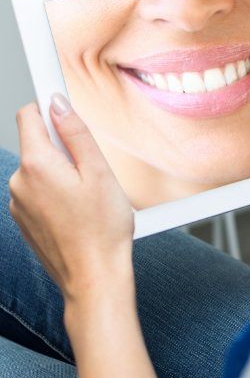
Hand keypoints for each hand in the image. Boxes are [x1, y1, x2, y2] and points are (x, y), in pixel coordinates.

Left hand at [10, 95, 134, 302]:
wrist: (94, 277)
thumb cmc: (102, 228)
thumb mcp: (99, 171)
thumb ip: (76, 133)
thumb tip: (58, 104)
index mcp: (37, 165)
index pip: (29, 116)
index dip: (48, 105)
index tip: (60, 100)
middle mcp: (19, 182)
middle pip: (37, 143)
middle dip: (63, 146)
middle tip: (92, 167)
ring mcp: (19, 203)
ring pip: (40, 168)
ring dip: (61, 171)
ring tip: (88, 194)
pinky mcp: (25, 219)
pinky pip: (39, 190)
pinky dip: (56, 191)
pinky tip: (78, 209)